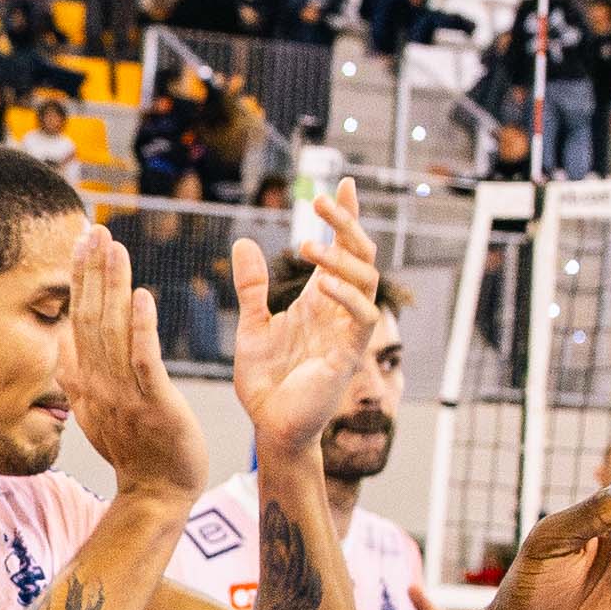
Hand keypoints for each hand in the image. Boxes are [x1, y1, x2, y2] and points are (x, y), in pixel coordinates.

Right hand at [49, 230, 207, 502]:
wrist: (155, 495)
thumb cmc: (134, 450)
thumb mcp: (97, 408)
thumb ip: (79, 373)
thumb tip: (64, 342)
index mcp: (83, 381)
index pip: (76, 320)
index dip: (79, 279)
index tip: (83, 243)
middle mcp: (96, 384)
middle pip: (88, 316)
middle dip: (91, 271)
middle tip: (95, 230)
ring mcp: (123, 394)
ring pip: (113, 331)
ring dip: (113, 286)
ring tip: (115, 248)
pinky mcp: (153, 405)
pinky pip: (143, 361)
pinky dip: (141, 327)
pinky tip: (143, 295)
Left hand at [228, 176, 376, 458]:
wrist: (269, 427)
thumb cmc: (265, 381)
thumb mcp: (252, 324)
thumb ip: (252, 286)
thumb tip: (243, 240)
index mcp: (319, 300)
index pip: (339, 250)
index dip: (343, 218)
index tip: (342, 182)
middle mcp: (338, 311)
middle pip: (360, 255)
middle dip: (346, 224)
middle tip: (323, 198)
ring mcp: (347, 332)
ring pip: (367, 280)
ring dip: (342, 257)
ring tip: (310, 244)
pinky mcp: (348, 356)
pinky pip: (362, 319)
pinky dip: (347, 296)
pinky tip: (322, 283)